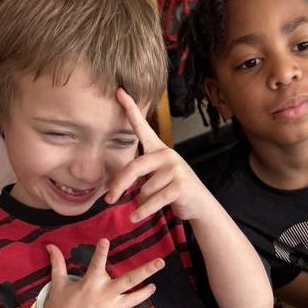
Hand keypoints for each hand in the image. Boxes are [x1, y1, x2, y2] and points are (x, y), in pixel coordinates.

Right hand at [41, 238, 163, 307]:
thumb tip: (50, 245)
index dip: (101, 251)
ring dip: (145, 293)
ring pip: (134, 299)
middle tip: (160, 262)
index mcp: (89, 283)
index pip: (96, 263)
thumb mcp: (57, 285)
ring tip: (153, 287)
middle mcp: (103, 295)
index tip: (106, 240)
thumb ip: (58, 264)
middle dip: (146, 271)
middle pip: (129, 280)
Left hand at [105, 88, 211, 221]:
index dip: (130, 109)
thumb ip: (139, 175)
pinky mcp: (180, 184)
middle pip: (134, 167)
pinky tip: (135, 216)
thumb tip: (115, 189)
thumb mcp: (155, 178)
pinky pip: (153, 200)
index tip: (119, 91)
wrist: (199, 204)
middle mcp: (167, 154)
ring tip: (148, 205)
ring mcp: (175, 168)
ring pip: (144, 189)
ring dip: (142, 202)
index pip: (142, 127)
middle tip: (109, 199)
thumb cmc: (172, 190)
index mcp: (158, 149)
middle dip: (119, 185)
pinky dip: (143, 211)